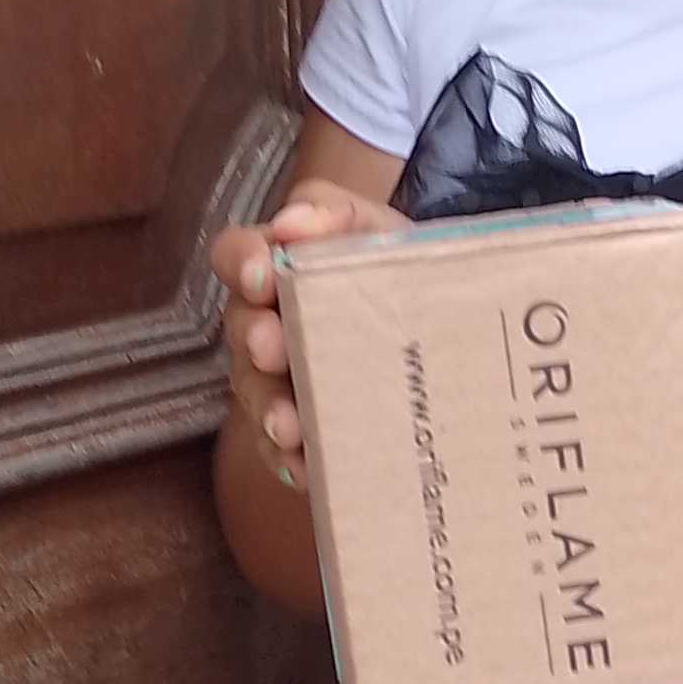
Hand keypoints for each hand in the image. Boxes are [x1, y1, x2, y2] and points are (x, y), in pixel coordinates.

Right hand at [209, 181, 396, 481]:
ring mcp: (278, 379)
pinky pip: (281, 449)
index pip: (236, 255)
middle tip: (275, 348)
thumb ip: (335, 213)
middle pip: (242, 330)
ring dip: (269, 409)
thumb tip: (291, 223)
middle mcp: (266, 323)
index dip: (241, 263)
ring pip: (257, 394)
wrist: (446, 320)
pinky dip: (292, 460)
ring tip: (290, 426)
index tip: (263, 276)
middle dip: (256, 339)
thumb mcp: (375, 227)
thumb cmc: (394, 265)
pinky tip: (307, 470)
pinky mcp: (299, 428)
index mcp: (278, 267)